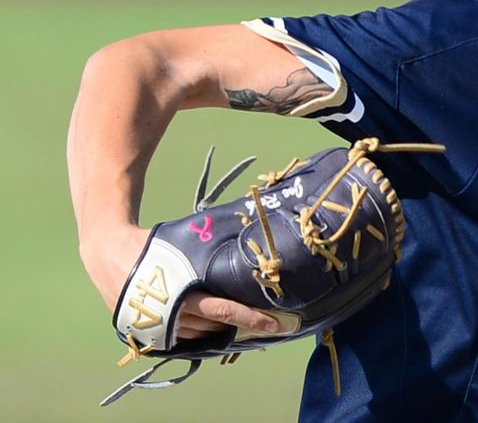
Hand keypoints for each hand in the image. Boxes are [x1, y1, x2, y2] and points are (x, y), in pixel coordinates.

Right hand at [80, 224, 277, 339]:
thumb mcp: (183, 246)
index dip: (253, 319)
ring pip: (200, 334)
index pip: (226, 311)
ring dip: (220, 329)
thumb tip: (244, 234)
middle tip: (265, 321)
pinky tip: (213, 325)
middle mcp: (173, 315)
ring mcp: (160, 327)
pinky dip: (199, 332)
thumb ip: (209, 251)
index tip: (275, 325)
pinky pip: (183, 337)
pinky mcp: (149, 332)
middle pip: (216, 325)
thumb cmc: (150, 245)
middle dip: (240, 323)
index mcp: (183, 294)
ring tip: (241, 321)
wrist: (107, 253)